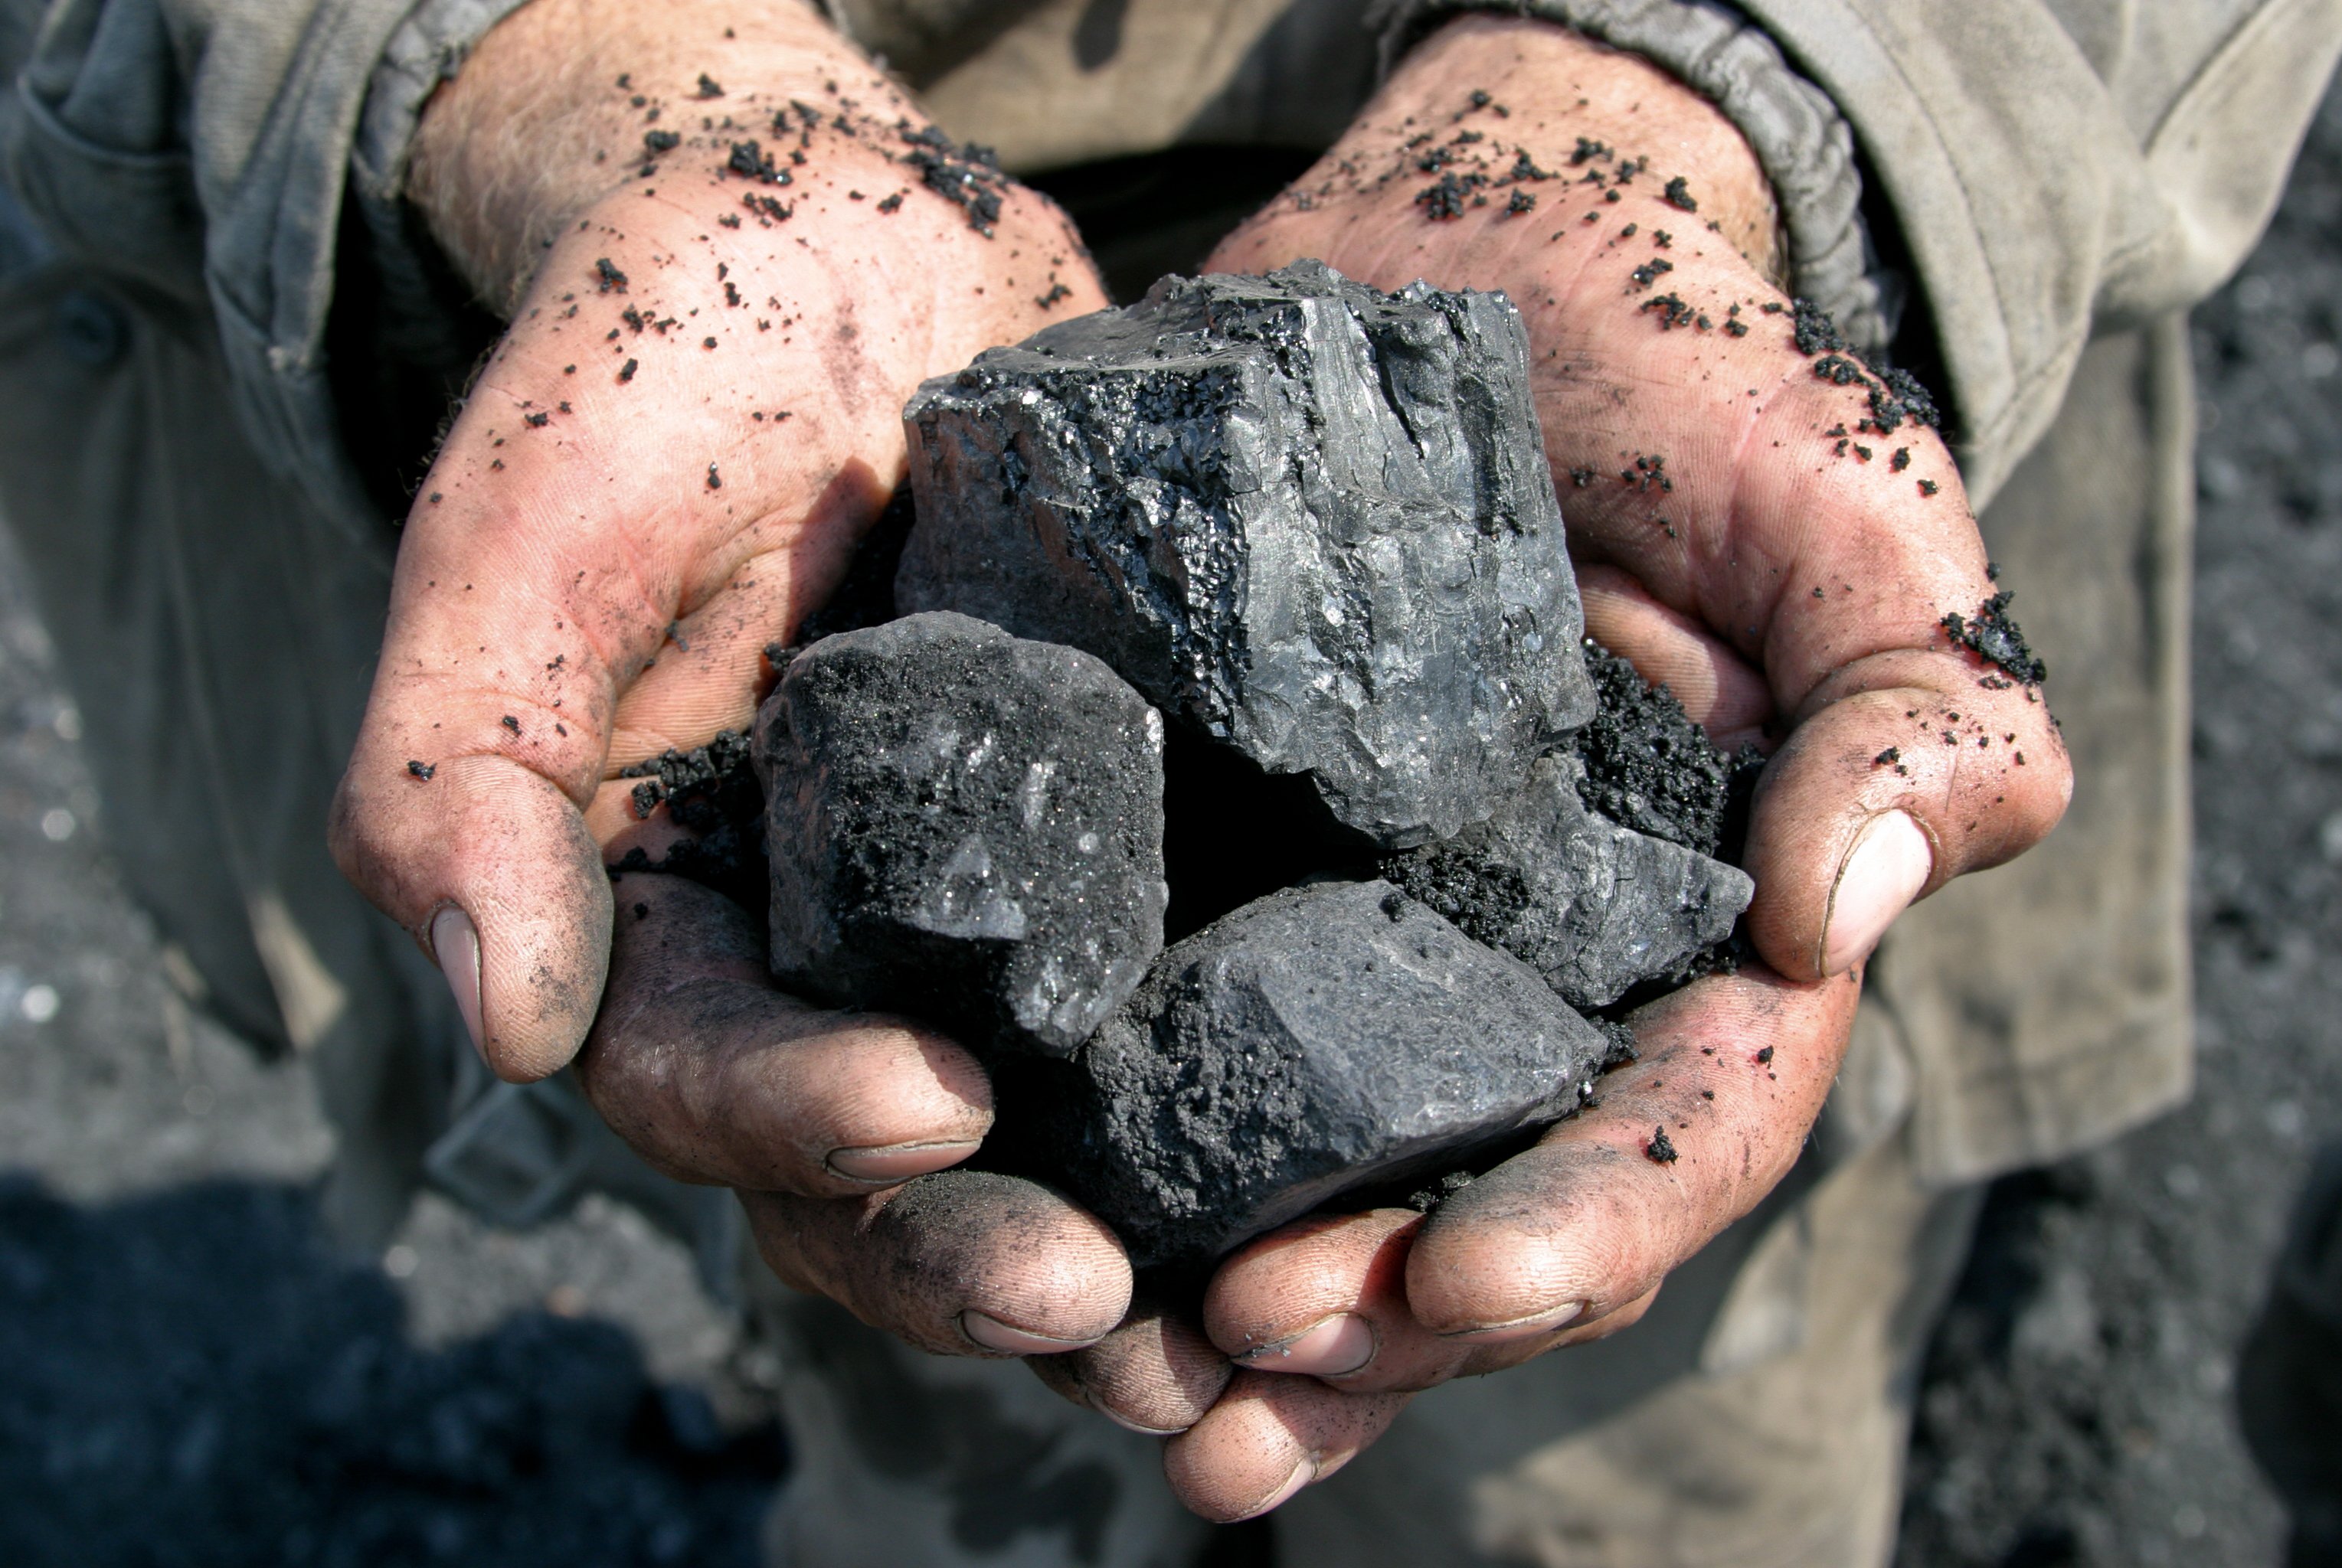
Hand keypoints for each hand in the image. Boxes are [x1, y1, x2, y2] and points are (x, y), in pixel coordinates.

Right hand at [329, 0, 1129, 1354]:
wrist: (844, 233)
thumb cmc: (655, 356)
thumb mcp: (525, 524)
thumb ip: (455, 758)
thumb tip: (498, 1019)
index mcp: (666, 910)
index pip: (704, 1076)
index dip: (801, 1121)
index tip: (936, 1109)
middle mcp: (830, 945)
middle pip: (886, 1165)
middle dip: (979, 1254)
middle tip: (1111, 1314)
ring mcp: (993, 903)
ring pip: (1049, 1132)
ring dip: (1136, 1249)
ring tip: (1243, 1326)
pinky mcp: (1134, 836)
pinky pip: (1184, 987)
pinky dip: (1249, 1094)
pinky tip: (1346, 1163)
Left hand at [1034, 16, 2072, 1516]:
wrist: (1487, 258)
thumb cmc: (1703, 394)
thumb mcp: (1857, 525)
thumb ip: (1915, 709)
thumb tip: (1838, 912)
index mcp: (1674, 954)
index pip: (1658, 1134)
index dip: (1579, 1225)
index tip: (1470, 1279)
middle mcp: (1494, 982)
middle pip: (1445, 1205)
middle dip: (1357, 1318)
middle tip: (1237, 1371)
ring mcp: (1321, 922)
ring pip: (1269, 1164)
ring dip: (1186, 1296)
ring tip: (1108, 1371)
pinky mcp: (1168, 842)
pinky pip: (1106, 1011)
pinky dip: (1049, 1119)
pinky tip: (961, 1189)